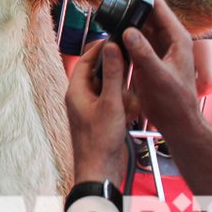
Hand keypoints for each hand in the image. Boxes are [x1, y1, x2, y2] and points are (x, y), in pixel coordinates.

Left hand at [66, 39, 130, 184]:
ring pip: (109, 89)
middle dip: (115, 71)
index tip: (116, 39)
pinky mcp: (103, 120)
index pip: (86, 61)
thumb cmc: (100, 141)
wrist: (101, 172)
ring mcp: (93, 109)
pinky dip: (124, 104)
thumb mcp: (110, 103)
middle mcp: (82, 98)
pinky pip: (114, 104)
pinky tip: (134, 108)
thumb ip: (112, 74)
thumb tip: (112, 47)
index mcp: (77, 91)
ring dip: (122, 90)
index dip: (100, 48)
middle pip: (99, 73)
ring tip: (132, 92)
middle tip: (131, 63)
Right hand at [117, 0, 198, 135]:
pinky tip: (111, 34)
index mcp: (177, 38)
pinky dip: (124, 33)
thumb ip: (143, 53)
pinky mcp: (150, 58)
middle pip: (148, 12)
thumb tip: (128, 31)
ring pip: (141, 25)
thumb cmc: (174, 100)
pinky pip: (136, 39)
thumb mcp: (157, 76)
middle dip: (129, 3)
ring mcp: (159, 48)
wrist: (177, 121)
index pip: (157, 5)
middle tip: (110, 0)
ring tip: (108, 14)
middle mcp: (169, 39)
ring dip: (126, 18)